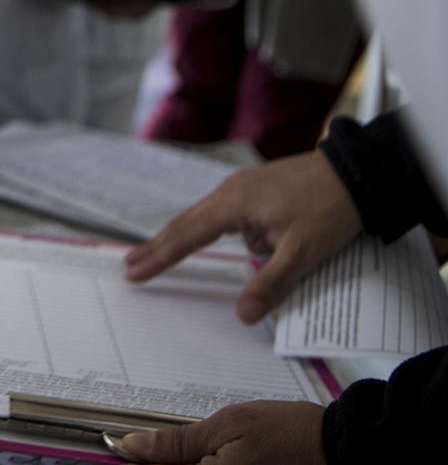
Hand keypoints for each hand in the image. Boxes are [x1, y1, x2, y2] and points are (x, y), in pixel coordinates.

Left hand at [119, 401, 325, 463]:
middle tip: (169, 443)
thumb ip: (175, 442)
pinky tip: (215, 456)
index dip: (140, 460)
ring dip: (187, 461)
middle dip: (167, 460)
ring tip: (204, 447)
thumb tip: (130, 446)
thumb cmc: (288, 432)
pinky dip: (208, 463)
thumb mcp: (227, 426)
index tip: (122, 445)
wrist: (339, 447)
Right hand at [125, 151, 362, 323]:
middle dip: (159, 246)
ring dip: (194, 239)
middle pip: (186, 223)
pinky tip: (258, 247)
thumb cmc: (329, 209)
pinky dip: (228, 233)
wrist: (356, 172)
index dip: (160, 256)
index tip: (134, 270)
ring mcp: (243, 187)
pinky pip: (234, 216)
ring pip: (211, 220)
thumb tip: (243, 317)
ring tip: (174, 257)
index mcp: (233, 205)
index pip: (186, 236)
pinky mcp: (258, 188)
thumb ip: (271, 284)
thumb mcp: (304, 252)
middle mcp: (230, 192)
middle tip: (131, 263)